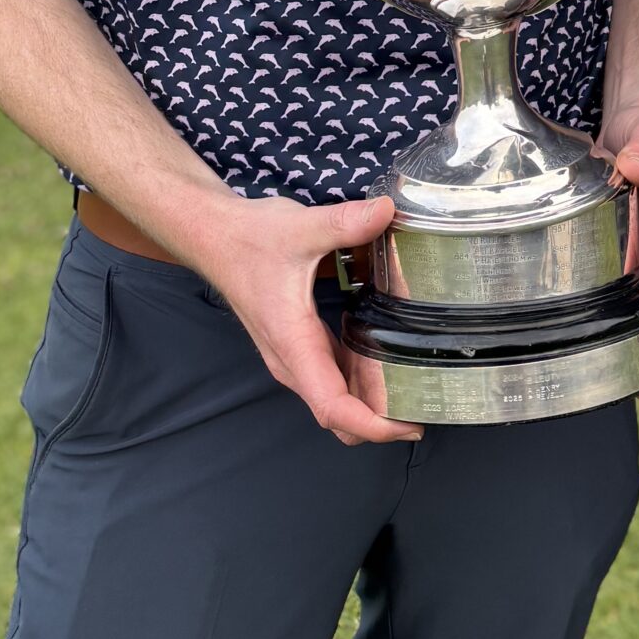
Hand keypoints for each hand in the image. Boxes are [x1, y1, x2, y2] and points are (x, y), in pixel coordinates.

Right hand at [191, 191, 421, 446]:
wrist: (213, 237)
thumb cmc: (248, 239)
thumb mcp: (301, 227)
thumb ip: (346, 222)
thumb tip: (387, 210)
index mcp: (293, 344)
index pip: (333, 407)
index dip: (371, 426)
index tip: (408, 428)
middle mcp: (291, 359)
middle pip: (338, 414)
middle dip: (379, 421)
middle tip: (425, 407)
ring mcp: (293, 354)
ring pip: (334, 397)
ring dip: (370, 401)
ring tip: (416, 386)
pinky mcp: (297, 342)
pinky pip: (331, 374)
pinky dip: (359, 377)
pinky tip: (387, 358)